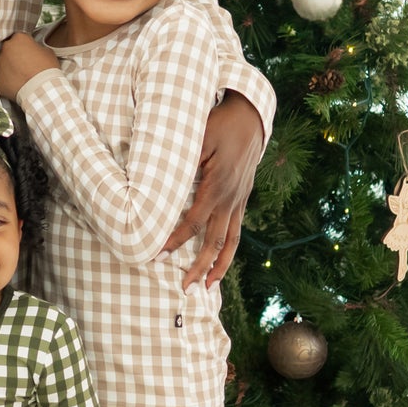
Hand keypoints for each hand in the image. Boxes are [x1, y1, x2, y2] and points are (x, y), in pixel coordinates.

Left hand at [0, 31, 58, 98]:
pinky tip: (15, 84)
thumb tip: (33, 50)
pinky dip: (5, 79)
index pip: (18, 38)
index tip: (27, 51)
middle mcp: (6, 48)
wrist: (41, 88)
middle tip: (24, 64)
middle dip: (14, 56)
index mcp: (19, 38)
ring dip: (9, 67)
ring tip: (20, 76)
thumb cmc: (47, 70)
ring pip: (2, 63)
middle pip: (8, 49)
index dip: (23, 45)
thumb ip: (36, 47)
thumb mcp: (47, 51)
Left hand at [163, 91, 266, 289]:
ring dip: (219, 268)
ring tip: (208, 288)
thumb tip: (157, 184)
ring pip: (230, 242)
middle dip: (199, 268)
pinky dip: (228, 250)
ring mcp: (239, 200)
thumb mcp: (197, 138)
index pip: (193, 223)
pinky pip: (236, 230)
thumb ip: (181, 162)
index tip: (158, 256)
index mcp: (217, 186)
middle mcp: (231, 199)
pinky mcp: (242, 198)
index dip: (175, 241)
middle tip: (185, 290)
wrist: (250, 116)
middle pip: (214, 243)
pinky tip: (219, 263)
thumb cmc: (218, 123)